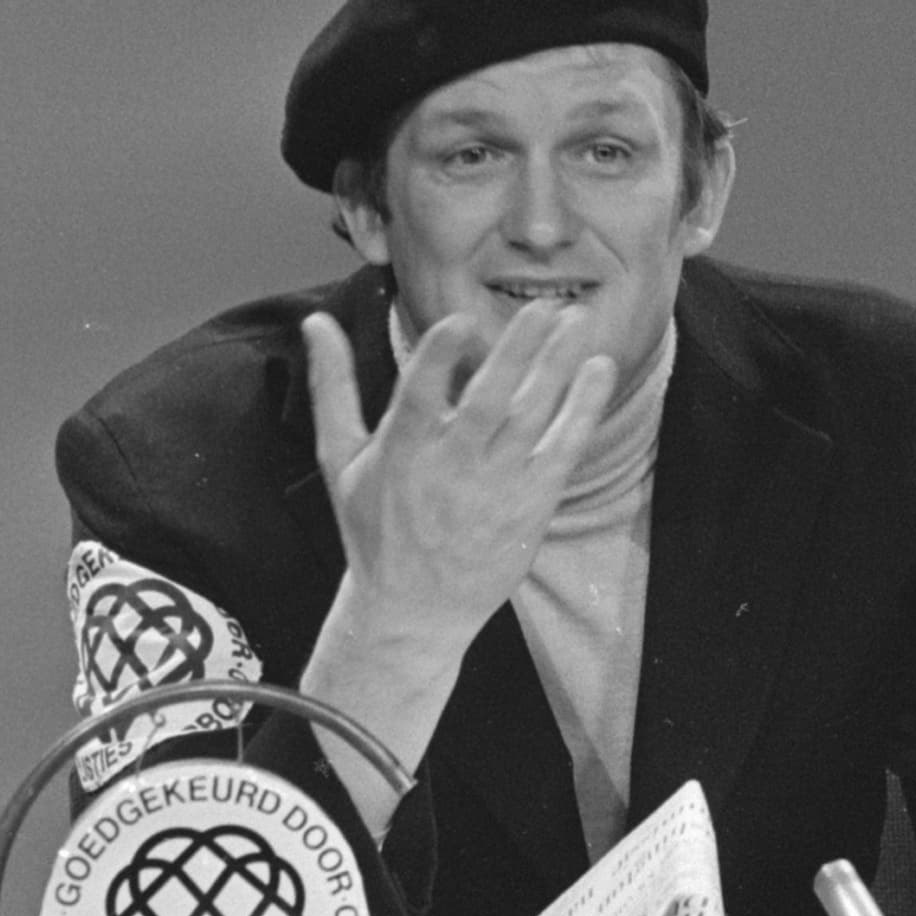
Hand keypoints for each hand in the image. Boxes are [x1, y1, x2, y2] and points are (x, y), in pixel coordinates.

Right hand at [305, 302, 615, 648]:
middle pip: (487, 401)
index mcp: (399, 453)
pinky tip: (599, 370)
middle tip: (543, 306)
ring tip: (578, 319)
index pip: (418, 397)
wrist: (414, 610)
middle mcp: (450, 469)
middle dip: (516, 351)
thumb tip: (315, 324)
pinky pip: (563, 449)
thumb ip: (332, 387)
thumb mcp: (341, 460)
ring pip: (532, 417)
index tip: (461, 321)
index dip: (439, 359)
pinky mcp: (531, 505)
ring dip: (557, 366)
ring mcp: (495, 488)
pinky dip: (583, 408)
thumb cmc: (374, 528)